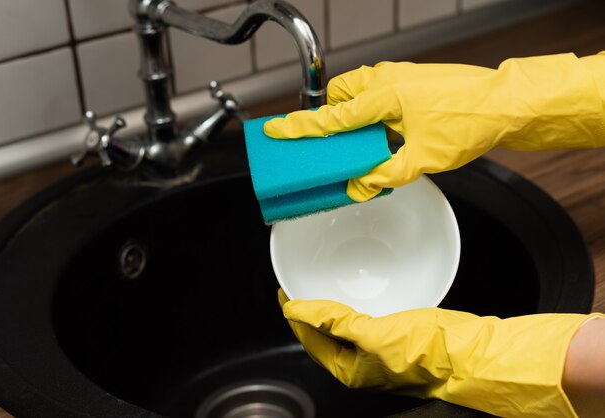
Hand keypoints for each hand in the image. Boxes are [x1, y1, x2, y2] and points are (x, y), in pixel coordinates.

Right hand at [265, 52, 604, 201]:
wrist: (504, 104)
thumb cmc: (468, 123)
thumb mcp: (422, 159)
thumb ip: (384, 175)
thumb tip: (360, 186)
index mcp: (383, 97)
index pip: (331, 117)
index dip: (300, 126)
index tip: (276, 129)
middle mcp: (387, 81)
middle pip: (339, 96)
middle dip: (328, 117)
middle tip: (324, 142)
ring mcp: (399, 77)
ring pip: (357, 92)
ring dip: (350, 113)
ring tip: (357, 142)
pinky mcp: (410, 81)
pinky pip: (376, 93)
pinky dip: (370, 111)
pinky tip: (382, 133)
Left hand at [278, 289, 603, 417]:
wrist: (470, 353)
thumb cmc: (428, 351)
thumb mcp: (374, 334)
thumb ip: (334, 321)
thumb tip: (298, 310)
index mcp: (349, 369)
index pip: (308, 338)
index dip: (294, 314)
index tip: (285, 291)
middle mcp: (359, 363)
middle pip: (321, 333)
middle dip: (307, 311)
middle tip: (298, 285)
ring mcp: (376, 350)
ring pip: (340, 326)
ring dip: (327, 307)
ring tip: (318, 286)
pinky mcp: (393, 336)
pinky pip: (361, 320)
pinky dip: (350, 306)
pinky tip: (352, 292)